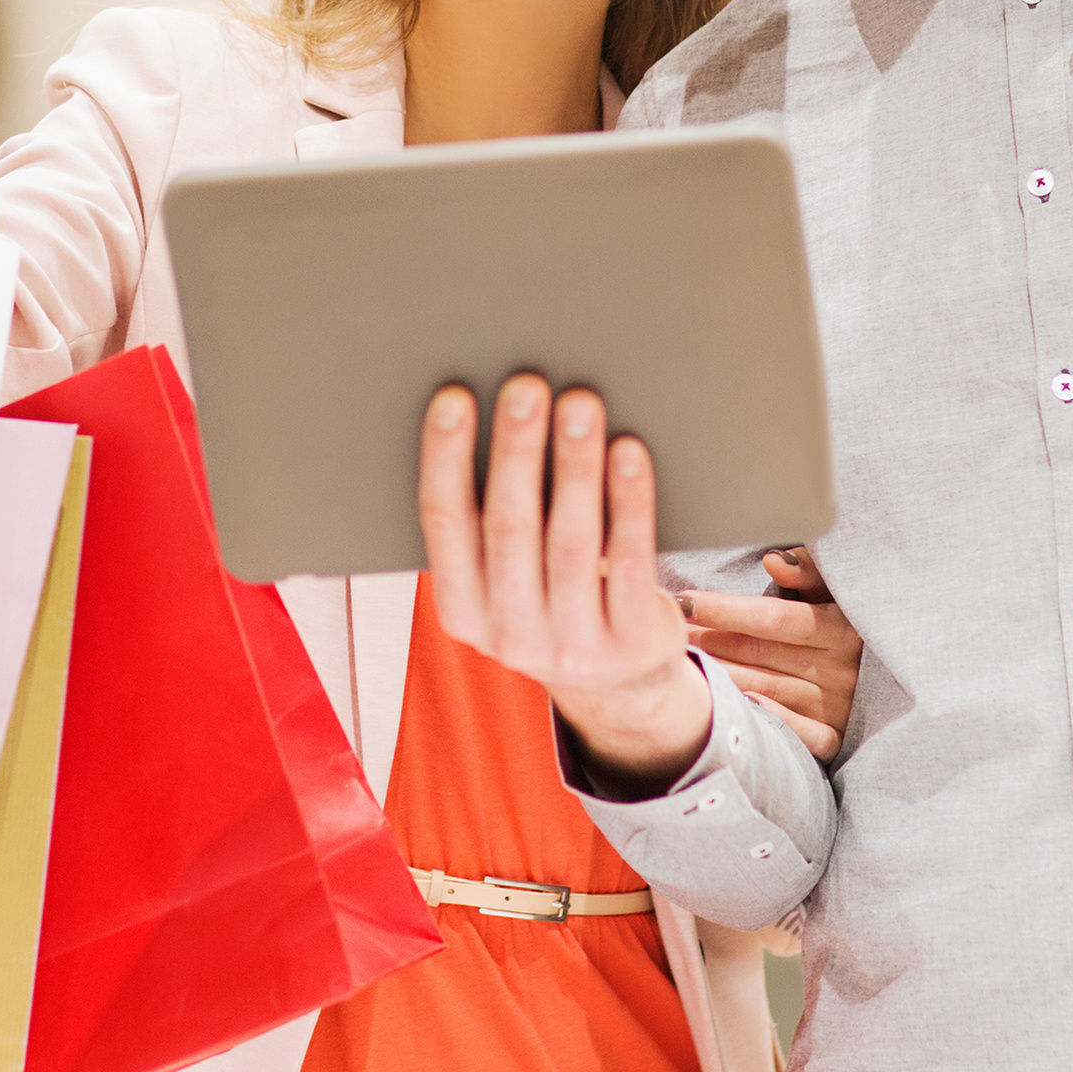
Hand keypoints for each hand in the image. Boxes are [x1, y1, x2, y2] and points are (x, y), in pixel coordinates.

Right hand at [418, 374, 711, 793]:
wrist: (620, 686)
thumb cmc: (554, 598)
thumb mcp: (504, 580)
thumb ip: (490, 520)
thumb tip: (497, 412)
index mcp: (461, 610)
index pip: (442, 523)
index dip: (445, 457)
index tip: (454, 397)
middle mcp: (508, 634)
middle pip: (509, 526)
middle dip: (517, 450)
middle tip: (527, 386)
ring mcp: (572, 644)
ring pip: (571, 540)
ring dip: (574, 465)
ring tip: (581, 404)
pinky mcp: (630, 640)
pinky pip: (628, 561)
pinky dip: (628, 502)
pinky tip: (628, 452)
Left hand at [683, 546, 862, 761]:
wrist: (902, 672)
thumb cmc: (856, 624)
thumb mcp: (843, 592)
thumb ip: (812, 572)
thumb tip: (774, 561)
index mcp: (841, 628)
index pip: (773, 618)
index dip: (726, 609)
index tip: (684, 601)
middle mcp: (840, 668)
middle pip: (759, 653)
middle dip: (710, 640)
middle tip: (667, 630)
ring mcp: (838, 706)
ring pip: (766, 689)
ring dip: (721, 676)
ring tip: (681, 663)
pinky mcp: (838, 737)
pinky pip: (800, 735)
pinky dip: (770, 720)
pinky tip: (736, 706)